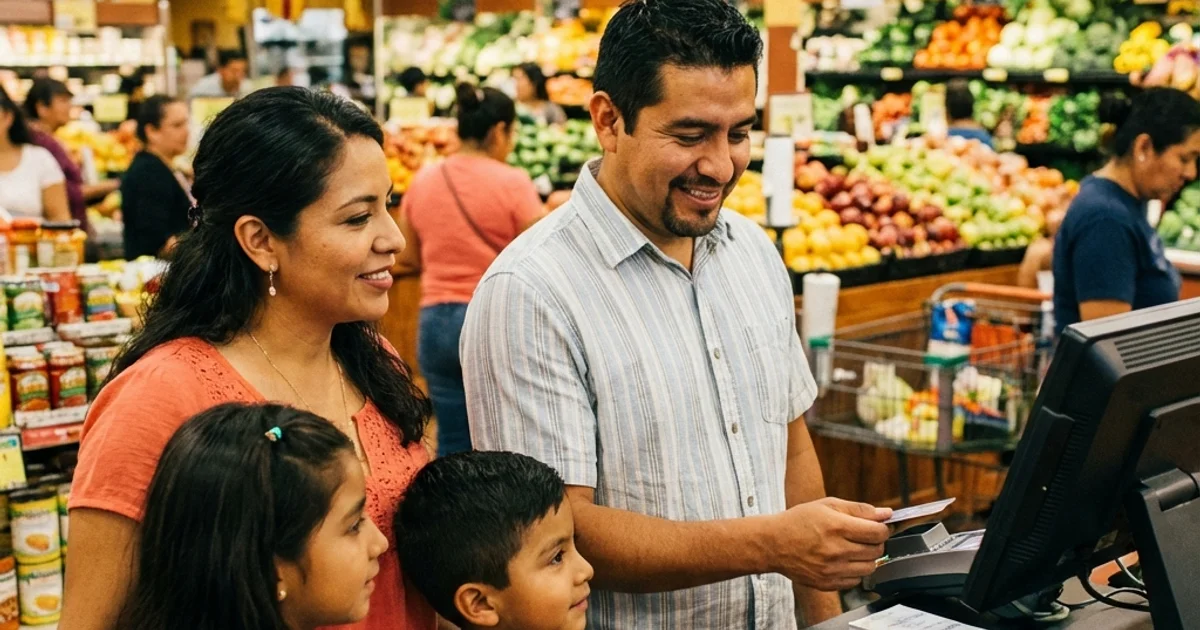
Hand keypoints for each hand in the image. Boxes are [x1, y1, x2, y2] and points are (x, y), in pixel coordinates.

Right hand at [769, 497, 891, 591]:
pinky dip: (855, 571)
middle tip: (865, 536)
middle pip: (876, 550)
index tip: (879, 527)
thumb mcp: (827, 505)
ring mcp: (832, 570)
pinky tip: (843, 561)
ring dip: (867, 557)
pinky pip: (856, 581)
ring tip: (854, 548)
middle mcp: (836, 550)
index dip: (884, 528)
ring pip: (870, 567)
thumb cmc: (799, 521)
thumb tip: (886, 514)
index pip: (877, 532)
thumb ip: (859, 509)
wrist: (773, 544)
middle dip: (876, 541)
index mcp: (836, 527)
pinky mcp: (827, 583)